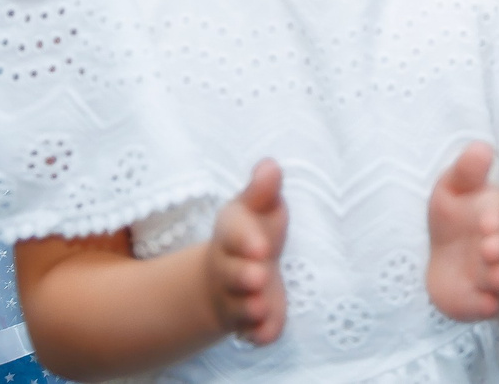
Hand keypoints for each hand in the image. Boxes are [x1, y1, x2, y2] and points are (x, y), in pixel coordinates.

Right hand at [204, 160, 288, 345]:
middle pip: (233, 274)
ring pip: (240, 306)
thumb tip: (270, 166)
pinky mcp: (249, 321)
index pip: (234, 234)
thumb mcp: (255, 208)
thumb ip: (263, 191)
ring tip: (260, 305)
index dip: (246, 241)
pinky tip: (267, 332)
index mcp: (231, 235)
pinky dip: (259, 333)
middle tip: (259, 276)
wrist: (229, 276)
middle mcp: (229, 268)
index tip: (261, 246)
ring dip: (250, 307)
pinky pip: (253, 331)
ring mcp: (237, 297)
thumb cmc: (252, 232)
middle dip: (245, 276)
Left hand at [425, 142, 498, 321]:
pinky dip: (484, 305)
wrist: (455, 259)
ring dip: (498, 277)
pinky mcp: (473, 299)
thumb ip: (466, 171)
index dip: (492, 220)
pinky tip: (486, 306)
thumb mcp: (455, 188)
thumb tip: (482, 147)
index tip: (488, 222)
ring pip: (496, 278)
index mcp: (492, 216)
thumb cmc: (456, 216)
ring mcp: (486, 275)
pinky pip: (480, 305)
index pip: (495, 217)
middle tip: (492, 249)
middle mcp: (495, 247)